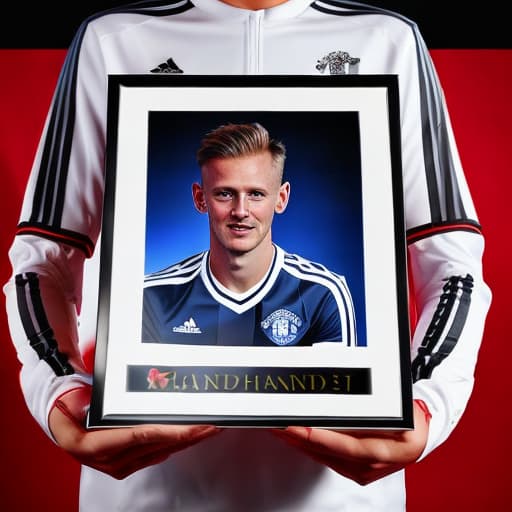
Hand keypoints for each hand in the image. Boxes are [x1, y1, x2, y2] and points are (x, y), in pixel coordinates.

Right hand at [49, 387, 220, 479]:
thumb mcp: (70, 400)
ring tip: (212, 427)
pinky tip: (195, 435)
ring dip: (189, 439)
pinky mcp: (131, 462)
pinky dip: (179, 443)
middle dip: (189, 434)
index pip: (141, 435)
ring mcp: (122, 464)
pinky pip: (160, 452)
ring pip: (163, 450)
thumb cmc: (68, 411)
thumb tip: (91, 384)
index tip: (194, 427)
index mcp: (94, 445)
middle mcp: (111, 459)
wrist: (62, 429)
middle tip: (214, 423)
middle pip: (158, 444)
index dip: (170, 432)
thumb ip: (81, 396)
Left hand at [270, 400, 429, 485]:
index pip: (351, 446)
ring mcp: (365, 472)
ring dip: (301, 444)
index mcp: (391, 450)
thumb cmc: (410, 418)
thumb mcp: (399, 408)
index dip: (323, 439)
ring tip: (280, 429)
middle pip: (332, 454)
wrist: (420, 436)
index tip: (301, 428)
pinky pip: (328, 460)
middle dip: (302, 439)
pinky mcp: (356, 472)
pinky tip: (295, 439)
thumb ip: (374, 405)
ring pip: (326, 458)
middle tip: (279, 424)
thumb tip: (345, 389)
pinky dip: (309, 448)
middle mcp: (376, 466)